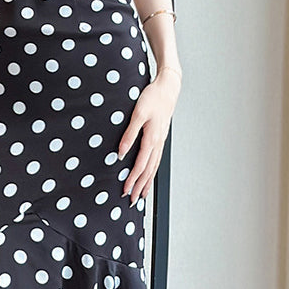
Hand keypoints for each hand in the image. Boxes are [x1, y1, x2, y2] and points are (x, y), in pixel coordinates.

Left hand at [117, 68, 181, 203]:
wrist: (168, 87)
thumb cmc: (153, 97)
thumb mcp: (138, 113)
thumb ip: (129, 134)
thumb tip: (120, 153)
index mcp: (152, 138)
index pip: (140, 165)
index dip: (132, 179)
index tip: (125, 190)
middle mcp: (158, 143)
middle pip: (148, 170)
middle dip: (140, 187)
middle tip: (133, 200)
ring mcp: (161, 141)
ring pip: (154, 167)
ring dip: (147, 182)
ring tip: (142, 194)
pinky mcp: (160, 137)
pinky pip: (156, 159)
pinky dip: (152, 171)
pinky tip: (149, 175)